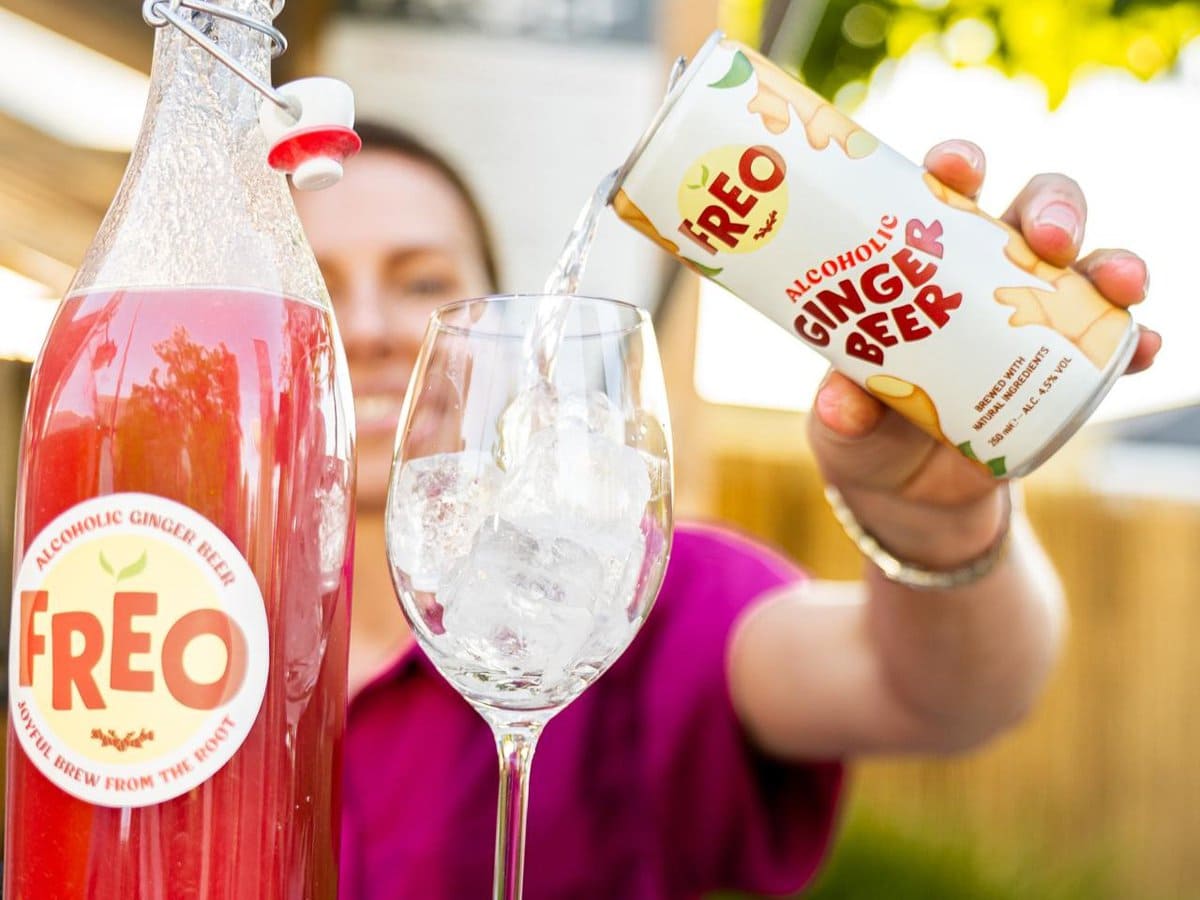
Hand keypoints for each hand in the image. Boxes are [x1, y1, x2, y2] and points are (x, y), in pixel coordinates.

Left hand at [807, 140, 1160, 569]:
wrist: (905, 491)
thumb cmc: (863, 429)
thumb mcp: (843, 422)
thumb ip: (841, 410)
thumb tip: (843, 406)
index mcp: (923, 261)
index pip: (943, 193)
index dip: (957, 165)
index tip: (957, 168)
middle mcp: (985, 275)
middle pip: (1030, 212)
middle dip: (1052, 208)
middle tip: (1051, 237)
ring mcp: (1033, 317)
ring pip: (1085, 267)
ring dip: (1111, 264)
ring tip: (1121, 282)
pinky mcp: (1064, 368)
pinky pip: (1111, 344)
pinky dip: (1134, 341)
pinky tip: (1146, 347)